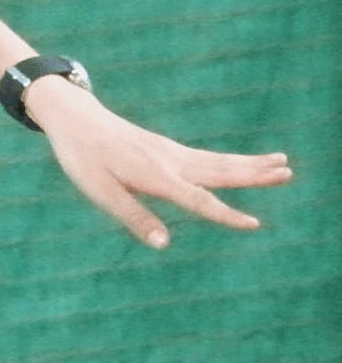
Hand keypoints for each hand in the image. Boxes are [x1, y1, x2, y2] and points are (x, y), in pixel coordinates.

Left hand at [25, 76, 292, 248]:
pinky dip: (228, 161)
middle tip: (288, 172)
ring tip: (281, 162)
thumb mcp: (99, 190)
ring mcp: (168, 151)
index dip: (225, 214)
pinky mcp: (164, 148)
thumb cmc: (83, 156)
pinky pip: (204, 156)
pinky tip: (239, 165)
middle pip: (219, 170)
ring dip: (249, 163)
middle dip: (254, 174)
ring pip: (217, 160)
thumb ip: (132, 216)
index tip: (254, 223)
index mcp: (154, 175)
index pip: (197, 200)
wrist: (74, 117)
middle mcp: (168, 161)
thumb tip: (163, 244)